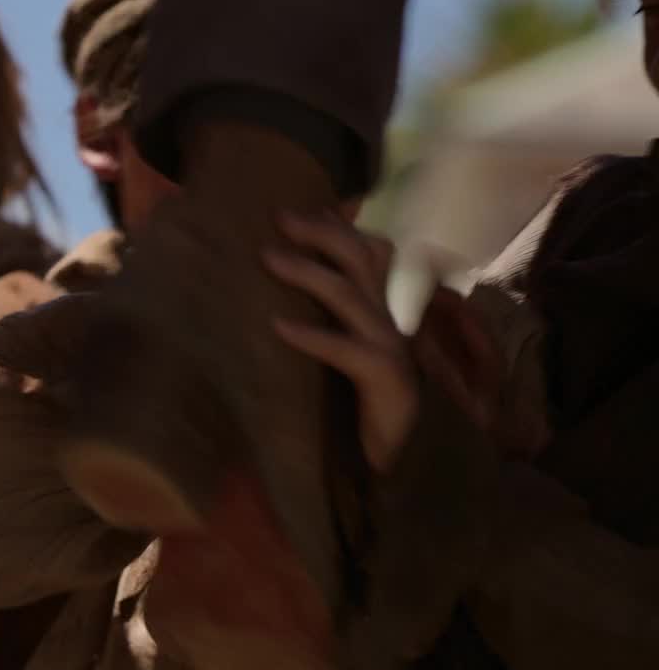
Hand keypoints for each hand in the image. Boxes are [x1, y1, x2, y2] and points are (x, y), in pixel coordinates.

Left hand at [264, 213, 417, 473]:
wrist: (402, 464)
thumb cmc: (361, 409)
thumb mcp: (342, 354)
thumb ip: (329, 320)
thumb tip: (278, 296)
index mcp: (382, 311)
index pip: (371, 253)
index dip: (340, 226)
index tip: (299, 206)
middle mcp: (390, 322)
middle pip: (363, 259)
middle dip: (323, 233)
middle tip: (278, 218)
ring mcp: (391, 349)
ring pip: (352, 296)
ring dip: (308, 274)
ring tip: (268, 259)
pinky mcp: (386, 381)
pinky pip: (347, 351)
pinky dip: (312, 336)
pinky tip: (278, 327)